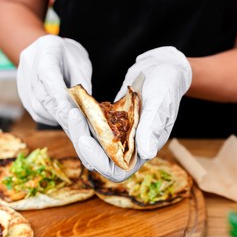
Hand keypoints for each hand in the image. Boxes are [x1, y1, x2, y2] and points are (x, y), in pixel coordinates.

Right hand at [17, 35, 91, 131]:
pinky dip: (48, 117)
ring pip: (35, 105)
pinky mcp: (21, 89)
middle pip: (41, 93)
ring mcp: (22, 76)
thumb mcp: (82, 64)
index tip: (70, 112)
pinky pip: (33, 109)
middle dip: (59, 112)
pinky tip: (60, 117)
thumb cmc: (70, 56)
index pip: (48, 74)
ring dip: (54, 116)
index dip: (58, 95)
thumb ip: (83, 84)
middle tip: (76, 124)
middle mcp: (29, 62)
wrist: (51, 48)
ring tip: (70, 120)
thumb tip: (85, 109)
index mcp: (47, 48)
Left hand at [68, 46, 191, 181]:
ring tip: (71, 110)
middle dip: (83, 141)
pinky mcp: (110, 122)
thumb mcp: (160, 104)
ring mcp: (118, 134)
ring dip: (80, 130)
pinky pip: (92, 127)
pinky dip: (83, 119)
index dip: (99, 161)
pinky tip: (74, 105)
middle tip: (74, 116)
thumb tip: (148, 153)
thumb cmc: (166, 85)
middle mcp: (129, 146)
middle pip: (99, 158)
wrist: (161, 67)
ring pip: (92, 143)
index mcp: (143, 149)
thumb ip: (153, 127)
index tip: (85, 140)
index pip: (117, 169)